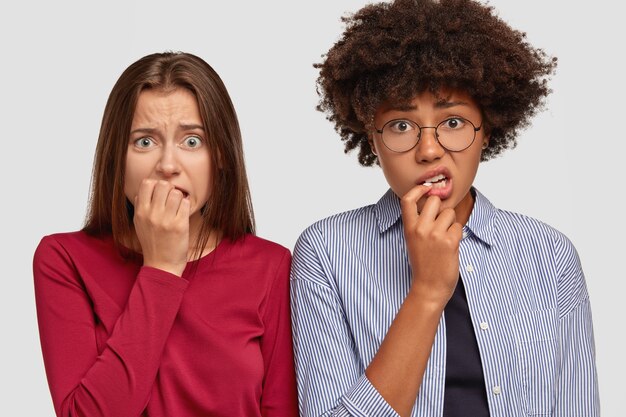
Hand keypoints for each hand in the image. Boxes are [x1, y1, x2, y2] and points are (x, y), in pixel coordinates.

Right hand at [132, 179, 190, 276]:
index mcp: (140, 212)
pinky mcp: (180, 225)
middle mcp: (152, 214)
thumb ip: (140, 206)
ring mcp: (166, 220)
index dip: (156, 185)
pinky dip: (186, 206)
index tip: (160, 194)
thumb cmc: (152, 243)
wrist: (162, 264)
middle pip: (163, 184)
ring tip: (177, 207)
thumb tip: (144, 189)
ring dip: (179, 198)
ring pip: (176, 192)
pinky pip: (186, 203)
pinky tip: (183, 213)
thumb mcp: (139, 224)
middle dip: (169, 189)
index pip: (147, 183)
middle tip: (171, 200)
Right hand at [400, 185, 461, 306]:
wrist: (429, 287)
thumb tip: (434, 203)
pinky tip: (450, 247)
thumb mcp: (414, 241)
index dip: (418, 190)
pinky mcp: (450, 242)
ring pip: (450, 213)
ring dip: (451, 223)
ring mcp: (435, 235)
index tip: (427, 188)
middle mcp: (421, 229)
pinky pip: (458, 227)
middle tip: (441, 222)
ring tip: (445, 239)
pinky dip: (457, 236)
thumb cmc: (423, 264)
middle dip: (441, 208)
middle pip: (434, 201)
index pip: (408, 200)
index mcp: (409, 228)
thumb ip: (420, 223)